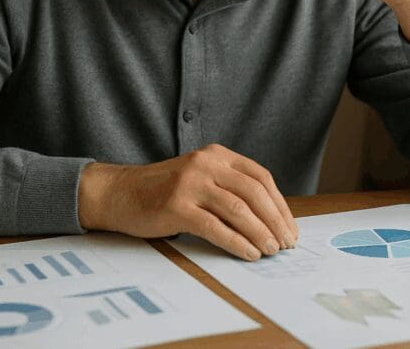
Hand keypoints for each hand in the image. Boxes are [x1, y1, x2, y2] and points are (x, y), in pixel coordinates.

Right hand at [77, 144, 298, 260]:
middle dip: (275, 221)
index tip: (290, 226)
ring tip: (271, 250)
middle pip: (254, 193)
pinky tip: (248, 253)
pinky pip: (215, 227)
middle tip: (286, 242)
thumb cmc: (163, 191)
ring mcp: (191, 184)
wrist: (120, 193)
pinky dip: (236, 242)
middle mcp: (206, 164)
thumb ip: (228, 187)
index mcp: (217, 155)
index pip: (260, 177)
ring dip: (260, 233)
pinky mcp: (177, 206)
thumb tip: (268, 219)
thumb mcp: (200, 177)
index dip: (279, 204)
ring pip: (238, 210)